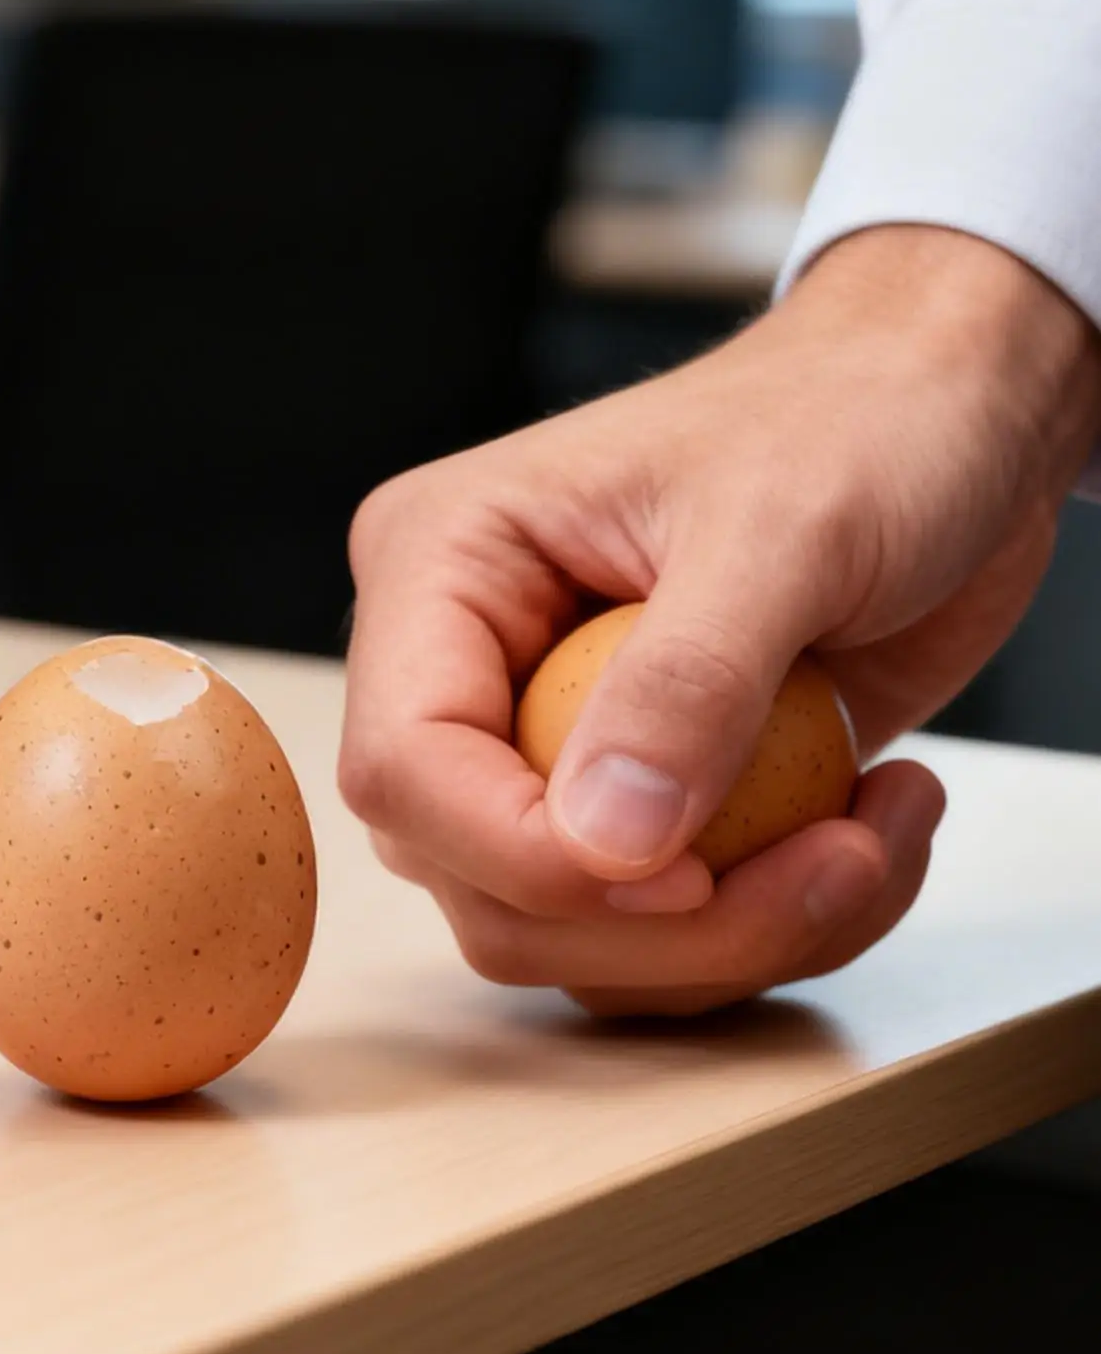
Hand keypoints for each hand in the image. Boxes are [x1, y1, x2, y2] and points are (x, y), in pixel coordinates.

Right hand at [340, 225, 1100, 1014]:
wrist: (949, 417)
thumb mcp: (782, 527)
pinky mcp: (639, 804)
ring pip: (575, 935)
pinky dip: (774, 929)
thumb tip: (605, 843)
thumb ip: (686, 685)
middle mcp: (473, 672)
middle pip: (484, 883)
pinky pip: (662, 935)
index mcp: (443, 568)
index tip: (692, 875)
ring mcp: (550, 747)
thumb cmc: (856, 415)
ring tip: (875, 840)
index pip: (404, 764)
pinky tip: (871, 833)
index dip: (525, 855)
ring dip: (740, 938)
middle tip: (841, 863)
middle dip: (664, 926)